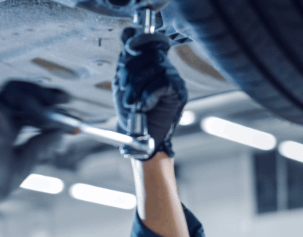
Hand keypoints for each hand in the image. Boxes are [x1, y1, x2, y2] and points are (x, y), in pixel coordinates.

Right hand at [0, 81, 68, 233]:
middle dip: (46, 94)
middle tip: (63, 99)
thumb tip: (60, 133)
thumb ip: (40, 146)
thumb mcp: (22, 164)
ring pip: (13, 91)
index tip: (66, 105)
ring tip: (53, 107)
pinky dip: (23, 102)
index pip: (30, 108)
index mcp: (7, 129)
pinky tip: (38, 115)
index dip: (49, 104)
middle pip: (23, 95)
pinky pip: (2, 100)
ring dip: (36, 96)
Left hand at [113, 27, 187, 157]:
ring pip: (153, 67)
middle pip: (146, 53)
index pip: (147, 39)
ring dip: (136, 88)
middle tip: (126, 97)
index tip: (127, 53)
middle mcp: (163, 67)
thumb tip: (127, 32)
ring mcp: (173, 77)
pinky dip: (148, 96)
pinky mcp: (179, 91)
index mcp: (149, 63)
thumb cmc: (131, 114)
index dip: (136, 42)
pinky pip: (162, 83)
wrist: (140, 139)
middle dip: (129, 75)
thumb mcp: (122, 84)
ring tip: (132, 104)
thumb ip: (125, 61)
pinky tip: (144, 107)